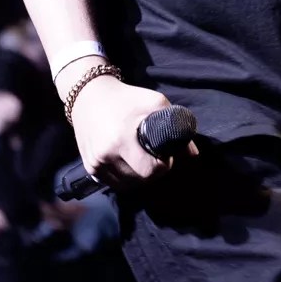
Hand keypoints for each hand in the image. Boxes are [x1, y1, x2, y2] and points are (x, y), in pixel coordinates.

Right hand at [69, 76, 195, 189]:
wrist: (88, 95)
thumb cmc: (126, 98)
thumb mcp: (155, 103)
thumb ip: (176, 127)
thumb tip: (192, 155)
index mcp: (121, 139)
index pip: (150, 170)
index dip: (163, 165)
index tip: (165, 154)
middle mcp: (105, 155)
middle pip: (140, 180)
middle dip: (153, 171)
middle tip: (154, 156)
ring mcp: (95, 163)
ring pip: (127, 185)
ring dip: (139, 177)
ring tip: (142, 158)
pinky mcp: (89, 167)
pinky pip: (114, 183)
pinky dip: (125, 178)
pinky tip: (129, 163)